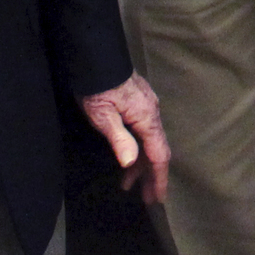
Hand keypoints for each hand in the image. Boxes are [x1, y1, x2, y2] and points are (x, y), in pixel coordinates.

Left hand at [81, 75, 172, 201]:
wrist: (96, 56)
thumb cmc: (97, 87)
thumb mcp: (103, 116)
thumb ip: (119, 139)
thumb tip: (130, 163)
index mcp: (147, 117)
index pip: (159, 154)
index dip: (159, 178)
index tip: (158, 198)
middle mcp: (152, 112)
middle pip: (157, 150)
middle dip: (151, 175)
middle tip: (146, 198)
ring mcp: (147, 106)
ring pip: (149, 141)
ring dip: (141, 164)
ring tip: (127, 184)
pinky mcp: (138, 102)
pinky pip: (144, 132)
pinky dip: (138, 149)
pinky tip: (127, 157)